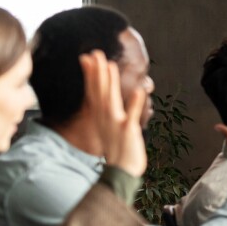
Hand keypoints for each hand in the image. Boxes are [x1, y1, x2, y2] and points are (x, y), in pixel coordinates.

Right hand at [81, 51, 146, 176]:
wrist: (121, 171)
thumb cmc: (117, 149)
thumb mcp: (108, 127)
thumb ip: (106, 112)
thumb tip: (104, 99)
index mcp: (100, 116)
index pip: (94, 91)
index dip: (91, 74)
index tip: (87, 57)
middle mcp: (105, 118)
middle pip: (100, 91)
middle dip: (98, 72)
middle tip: (95, 53)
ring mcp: (116, 123)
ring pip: (111, 99)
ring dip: (110, 82)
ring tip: (110, 65)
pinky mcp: (128, 130)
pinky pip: (132, 115)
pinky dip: (135, 103)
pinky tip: (138, 90)